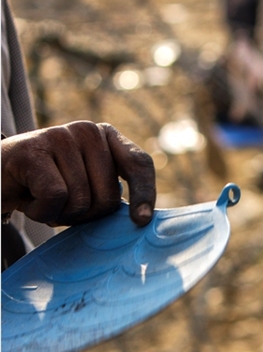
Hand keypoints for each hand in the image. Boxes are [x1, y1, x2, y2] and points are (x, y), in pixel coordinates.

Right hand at [1, 121, 155, 226]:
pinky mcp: (34, 149)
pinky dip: (41, 211)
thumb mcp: (85, 187)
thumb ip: (110, 192)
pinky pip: (56, 197)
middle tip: (61, 203)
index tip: (142, 221)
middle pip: (108, 196)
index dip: (145, 193)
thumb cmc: (45, 188)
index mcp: (106, 137)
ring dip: (59, 213)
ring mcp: (61, 135)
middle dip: (85, 214)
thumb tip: (143, 219)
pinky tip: (28, 198)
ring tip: (41, 197)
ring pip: (81, 200)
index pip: (138, 163)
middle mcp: (88, 130)